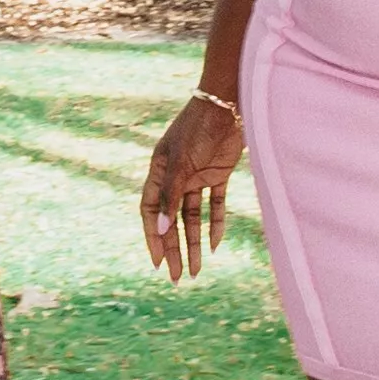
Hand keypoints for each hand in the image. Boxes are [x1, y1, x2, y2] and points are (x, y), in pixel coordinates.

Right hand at [142, 87, 247, 274]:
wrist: (228, 103)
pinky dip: (216, 223)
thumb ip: (170, 197)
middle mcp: (175, 176)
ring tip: (196, 270)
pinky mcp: (218, 173)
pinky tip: (215, 245)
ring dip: (195, 242)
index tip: (158, 262)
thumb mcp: (181, 163)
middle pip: (172, 220)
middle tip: (178, 277)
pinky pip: (216, 204)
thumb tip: (161, 230)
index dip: (153, 237)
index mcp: (159, 171)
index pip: (150, 211)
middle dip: (175, 248)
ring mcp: (197, 175)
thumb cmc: (198, 128)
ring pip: (193, 217)